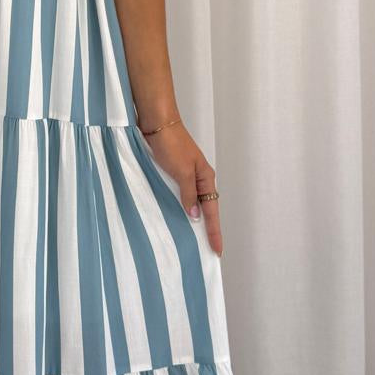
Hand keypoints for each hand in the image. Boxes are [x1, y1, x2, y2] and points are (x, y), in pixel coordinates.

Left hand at [142, 122, 221, 255]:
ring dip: (193, 221)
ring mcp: (185, 177)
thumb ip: (188, 195)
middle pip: (206, 210)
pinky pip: (178, 196)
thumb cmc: (171, 144)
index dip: (214, 232)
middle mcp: (198, 179)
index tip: (217, 251)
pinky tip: (175, 218)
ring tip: (193, 242)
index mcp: (205, 178)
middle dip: (207, 230)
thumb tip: (195, 216)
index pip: (212, 211)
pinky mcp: (171, 173)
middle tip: (209, 252)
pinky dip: (179, 209)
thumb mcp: (182, 171)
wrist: (157, 123)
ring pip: (191, 204)